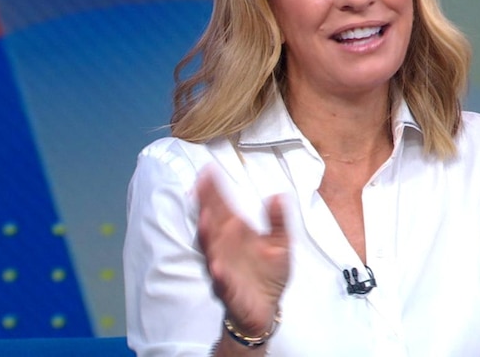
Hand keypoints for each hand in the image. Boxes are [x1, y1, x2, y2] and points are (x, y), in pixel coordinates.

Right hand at [196, 168, 289, 335]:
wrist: (267, 308)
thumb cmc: (268, 273)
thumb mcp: (280, 243)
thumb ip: (278, 220)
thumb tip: (278, 195)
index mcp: (237, 233)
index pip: (223, 207)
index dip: (215, 190)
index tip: (208, 170)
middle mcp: (225, 247)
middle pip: (213, 223)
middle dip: (206, 205)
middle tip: (200, 185)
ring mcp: (224, 267)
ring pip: (212, 250)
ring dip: (207, 236)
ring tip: (204, 219)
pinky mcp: (229, 290)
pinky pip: (222, 282)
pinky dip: (219, 274)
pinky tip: (217, 266)